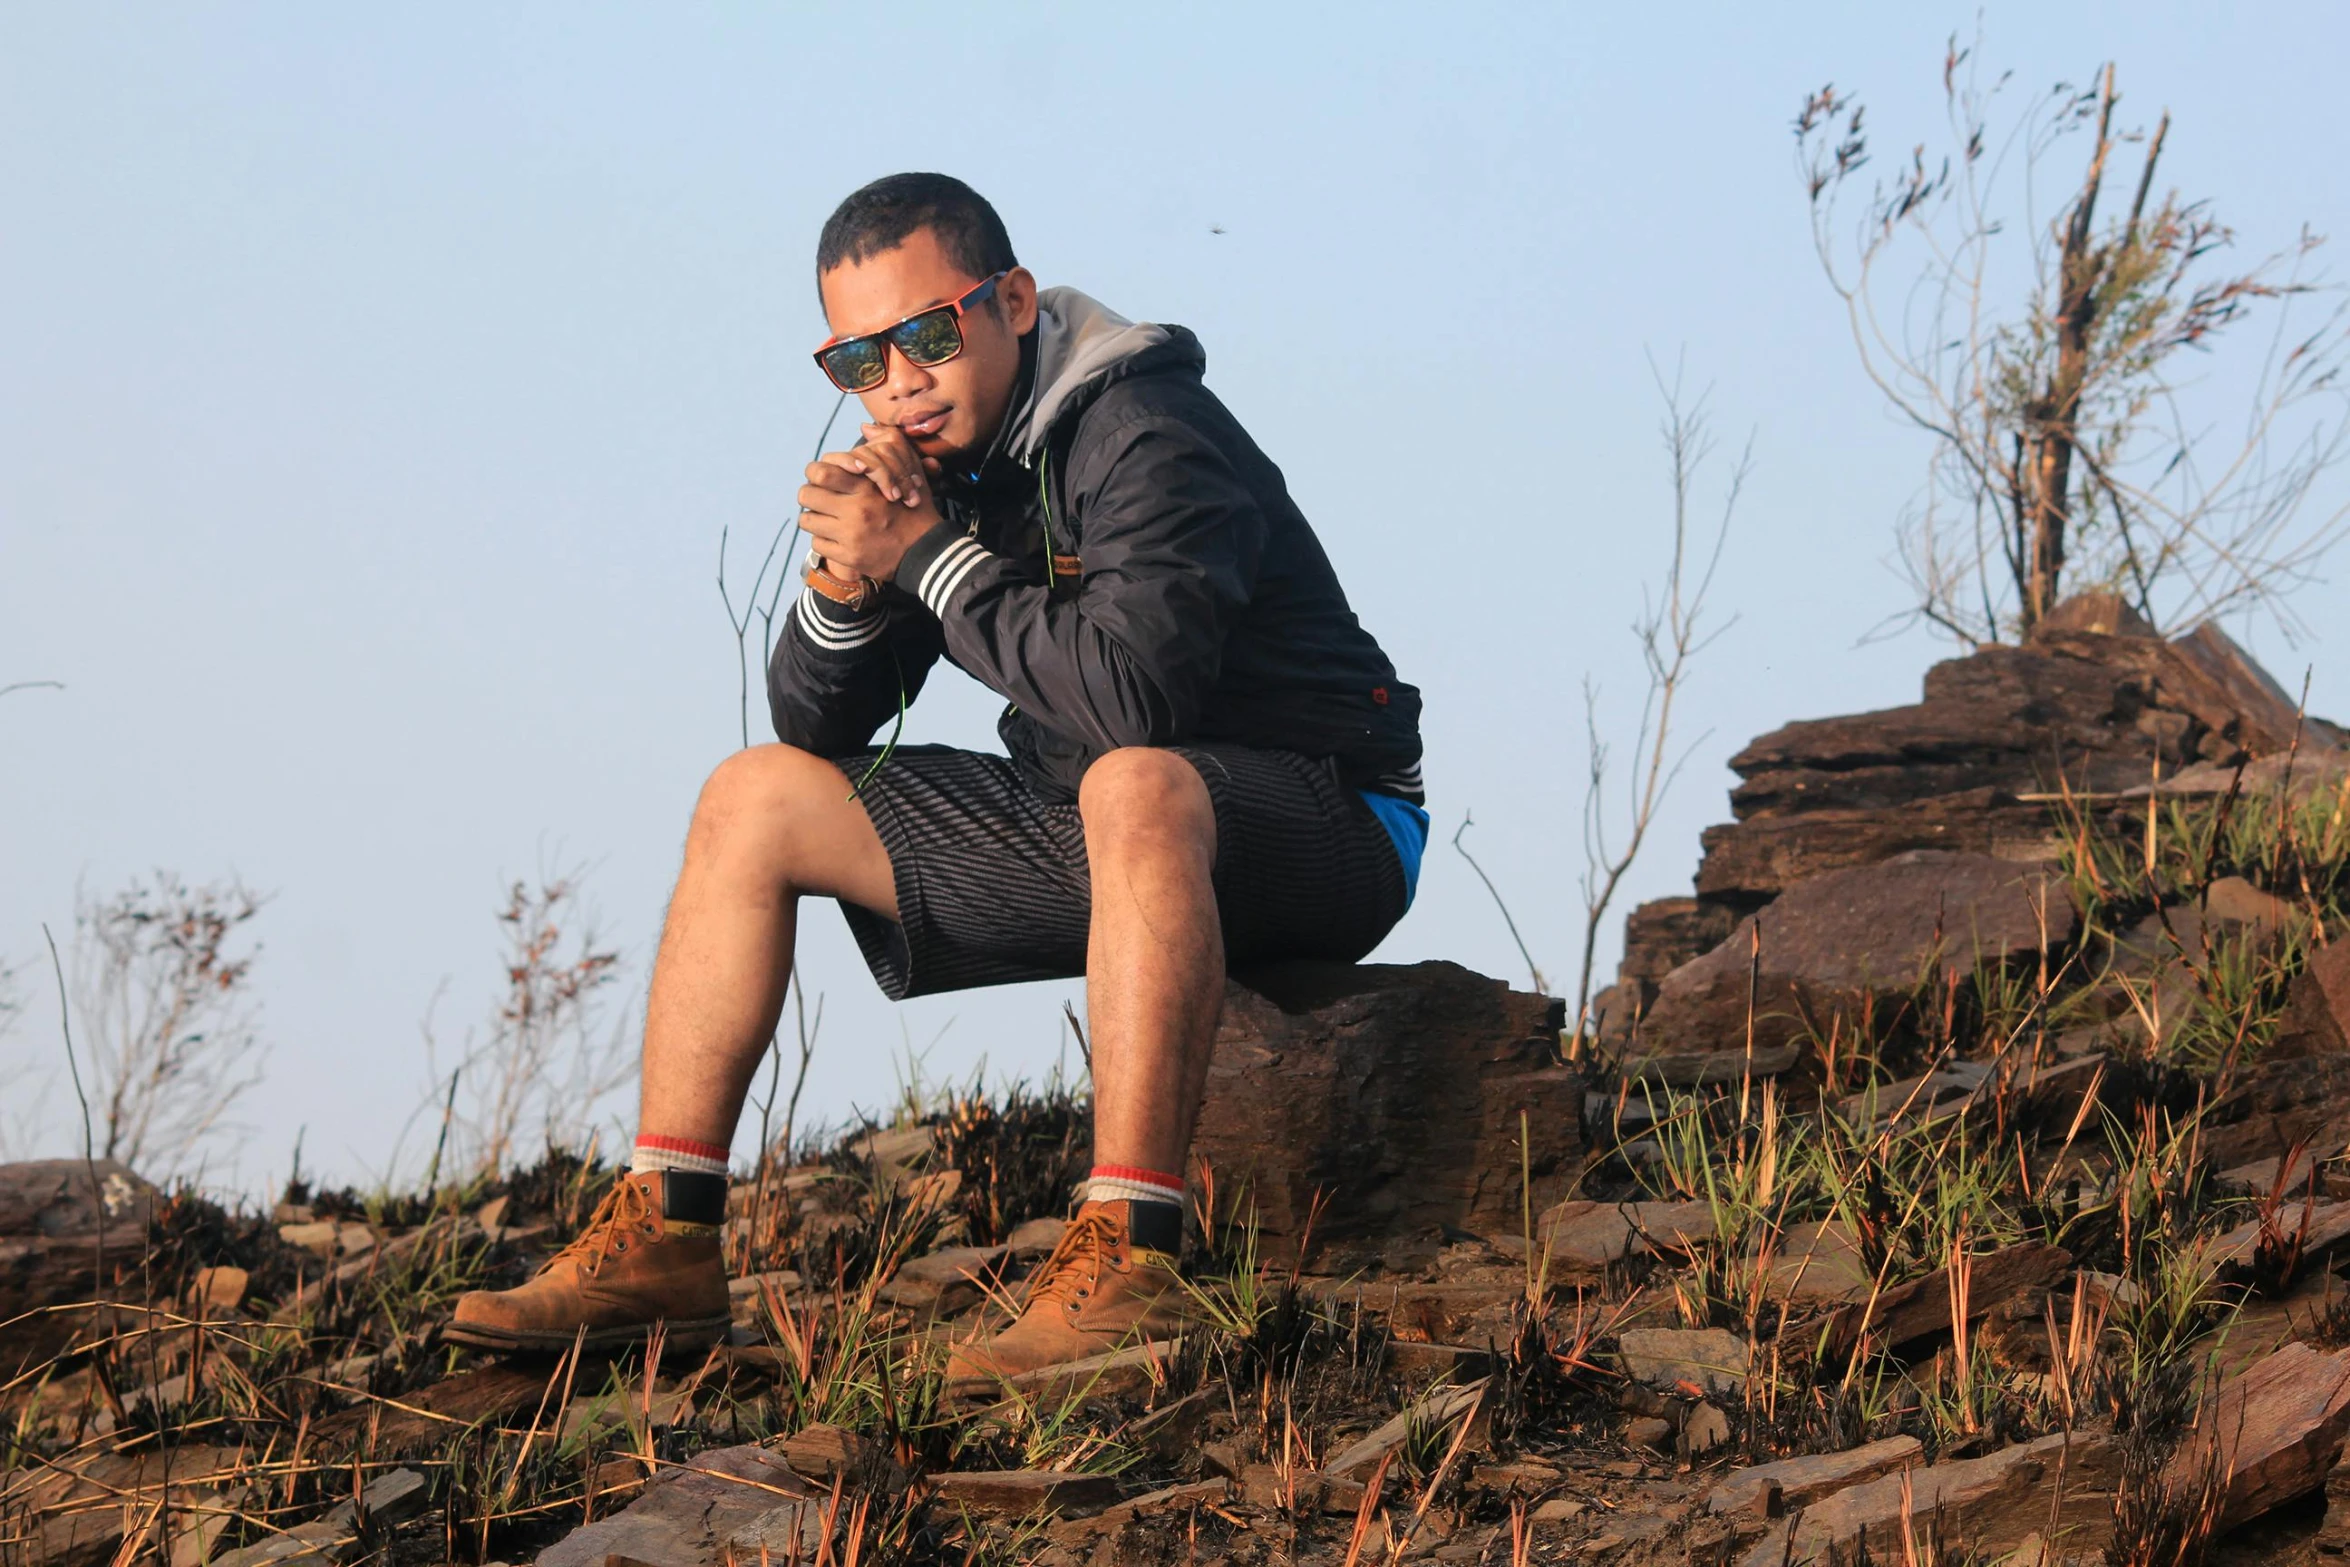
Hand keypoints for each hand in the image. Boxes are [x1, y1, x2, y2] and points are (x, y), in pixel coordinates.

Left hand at [797, 425, 944, 583]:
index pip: (820, 472)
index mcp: (865, 487)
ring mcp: (850, 535)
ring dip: (815, 518)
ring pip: (807, 520)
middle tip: (820, 499)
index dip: (816, 473)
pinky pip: (817, 544)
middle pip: (806, 494)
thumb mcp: (908, 472)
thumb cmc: (914, 509)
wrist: (926, 551)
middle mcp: (854, 510)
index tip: (824, 479)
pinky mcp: (848, 557)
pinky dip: (824, 540)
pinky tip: (838, 538)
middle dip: (811, 495)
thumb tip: (865, 426)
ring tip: (828, 519)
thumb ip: (887, 447)